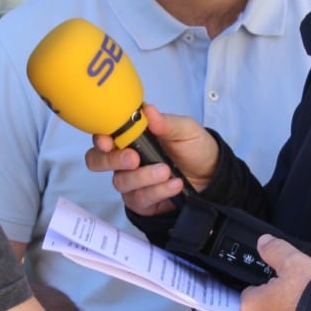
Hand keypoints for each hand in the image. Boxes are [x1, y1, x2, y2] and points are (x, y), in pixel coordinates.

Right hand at [84, 104, 218, 215]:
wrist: (213, 175)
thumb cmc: (195, 148)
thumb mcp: (185, 130)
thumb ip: (166, 123)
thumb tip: (148, 110)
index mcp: (131, 137)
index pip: (103, 136)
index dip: (100, 139)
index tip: (108, 141)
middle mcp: (125, 159)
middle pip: (98, 161)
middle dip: (113, 161)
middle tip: (134, 159)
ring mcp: (132, 181)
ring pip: (121, 182)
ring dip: (144, 177)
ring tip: (166, 171)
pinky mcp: (142, 201)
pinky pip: (139, 199)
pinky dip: (157, 191)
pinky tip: (174, 184)